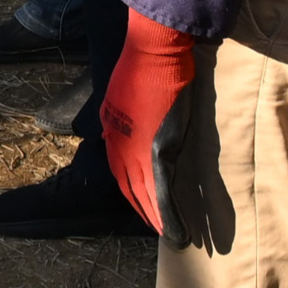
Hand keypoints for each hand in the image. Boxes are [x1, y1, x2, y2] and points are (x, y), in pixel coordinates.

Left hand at [102, 16, 204, 234]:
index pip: (120, 169)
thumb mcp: (118, 91)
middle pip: (131, 187)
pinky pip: (163, 191)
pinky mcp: (160, 149)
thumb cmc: (144, 61)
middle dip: (145, 211)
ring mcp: (138, 148)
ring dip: (160, 221)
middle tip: (160, 230)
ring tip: (173, 239)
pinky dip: (169, 214)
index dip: (133, 190)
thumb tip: (110, 128)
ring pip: (147, 195)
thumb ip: (116, 113)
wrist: (154, 48)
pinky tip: (177, 233)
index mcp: (111, 130)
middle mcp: (119, 143)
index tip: (143, 205)